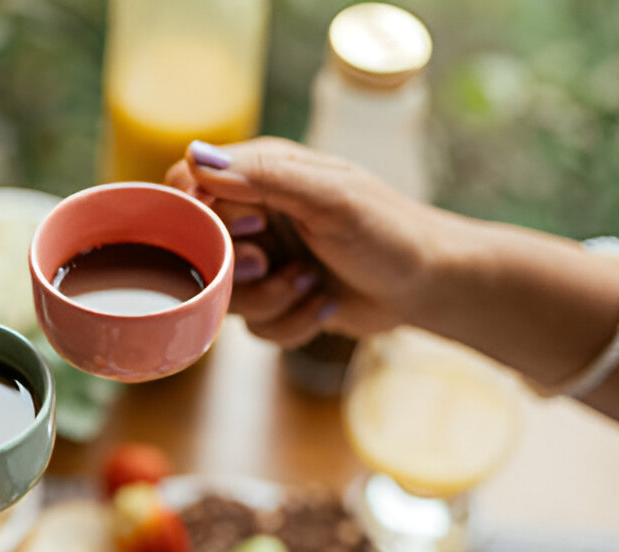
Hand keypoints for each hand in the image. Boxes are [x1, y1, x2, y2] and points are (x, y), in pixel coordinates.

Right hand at [165, 137, 480, 345]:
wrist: (428, 285)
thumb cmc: (389, 230)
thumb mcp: (329, 197)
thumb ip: (264, 177)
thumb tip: (195, 158)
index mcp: (261, 172)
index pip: (189, 184)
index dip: (201, 213)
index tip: (248, 226)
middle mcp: (254, 214)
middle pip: (197, 248)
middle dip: (237, 268)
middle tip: (271, 263)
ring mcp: (262, 260)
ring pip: (224, 295)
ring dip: (270, 300)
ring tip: (310, 284)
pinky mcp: (275, 301)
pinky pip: (253, 327)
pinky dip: (290, 322)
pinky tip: (322, 304)